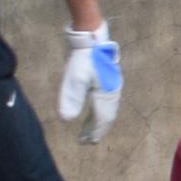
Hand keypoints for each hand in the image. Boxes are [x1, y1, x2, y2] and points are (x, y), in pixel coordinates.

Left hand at [59, 20, 122, 143]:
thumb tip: (67, 120)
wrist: (91, 37)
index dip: (94, 131)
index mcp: (105, 94)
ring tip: (88, 130)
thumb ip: (72, 99)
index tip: (86, 142)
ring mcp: (113, 85)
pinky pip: (106, 101)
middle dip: (97, 129)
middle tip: (87, 140)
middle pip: (107, 116)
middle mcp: (113, 92)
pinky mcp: (108, 79)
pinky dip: (100, 110)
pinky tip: (93, 111)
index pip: (102, 118)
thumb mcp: (73, 78)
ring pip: (107, 108)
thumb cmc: (82, 58)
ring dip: (99, 121)